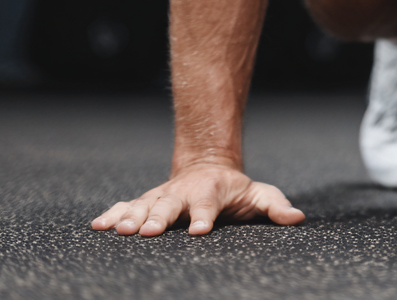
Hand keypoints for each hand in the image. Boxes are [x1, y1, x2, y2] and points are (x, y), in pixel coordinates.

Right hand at [91, 165, 304, 236]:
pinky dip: (113, 214)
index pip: (208, 205)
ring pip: (145, 204)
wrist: (209, 165)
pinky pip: (127, 206)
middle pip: (170, 204)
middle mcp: (184, 192)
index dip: (204, 216)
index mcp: (212, 191)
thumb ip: (275, 206)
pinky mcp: (147, 201)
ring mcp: (163, 195)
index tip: (200, 230)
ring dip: (132, 217)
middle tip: (149, 232)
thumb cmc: (236, 189)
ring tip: (121, 231)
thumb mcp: (259, 194)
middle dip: (159, 217)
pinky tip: (98, 225)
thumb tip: (297, 217)